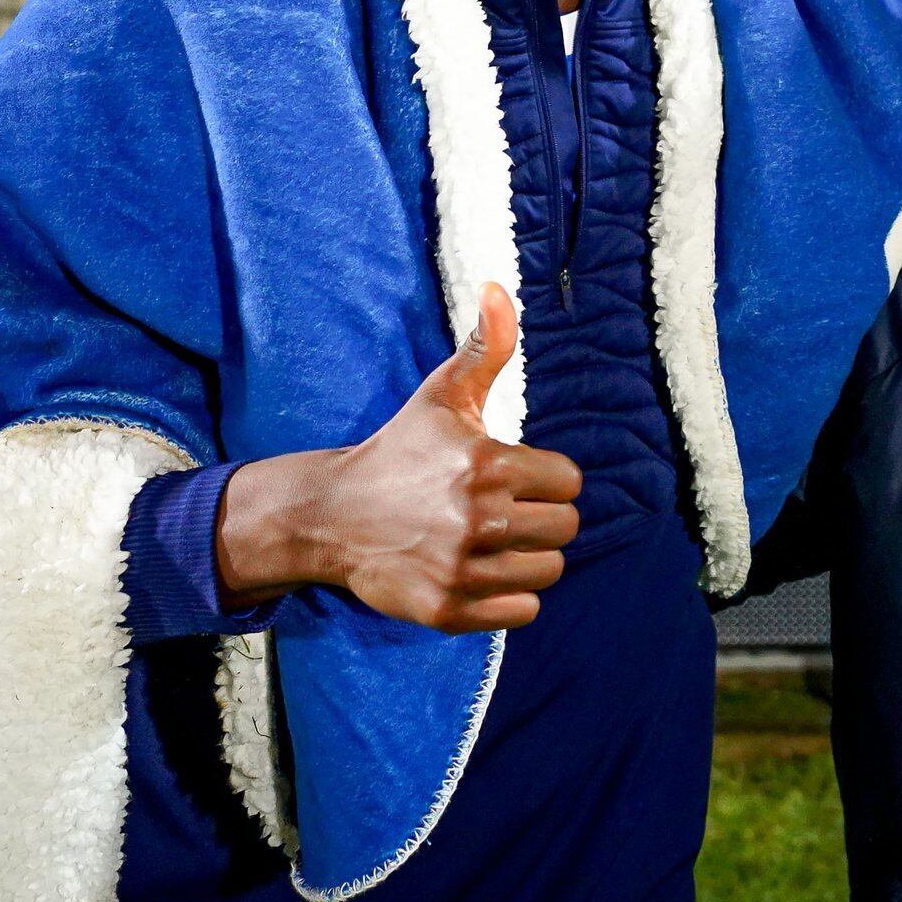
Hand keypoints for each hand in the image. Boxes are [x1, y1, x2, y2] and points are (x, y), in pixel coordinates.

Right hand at [211, 287, 581, 631]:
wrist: (333, 515)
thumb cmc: (401, 450)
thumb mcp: (443, 395)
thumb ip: (485, 345)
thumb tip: (501, 287)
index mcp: (487, 464)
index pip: (568, 482)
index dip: (546, 477)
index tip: (513, 476)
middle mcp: (479, 520)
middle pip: (565, 528)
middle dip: (541, 517)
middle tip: (503, 510)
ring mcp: (463, 569)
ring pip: (548, 571)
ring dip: (529, 558)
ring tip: (494, 542)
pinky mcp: (448, 610)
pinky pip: (522, 613)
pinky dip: (511, 598)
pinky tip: (482, 573)